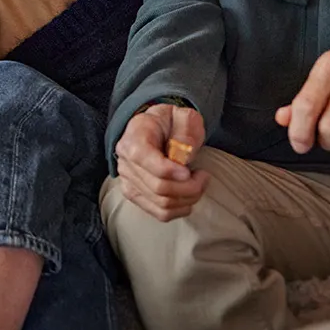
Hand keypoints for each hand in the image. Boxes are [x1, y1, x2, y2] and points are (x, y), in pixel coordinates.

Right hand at [114, 104, 210, 221]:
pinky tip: (189, 198)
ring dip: (187, 198)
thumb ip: (186, 128)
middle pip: (157, 187)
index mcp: (134, 138)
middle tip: (203, 176)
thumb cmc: (169, 123)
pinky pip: (159, 213)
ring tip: (198, 184)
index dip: (170, 170)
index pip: (145, 160)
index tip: (190, 171)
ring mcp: (128, 182)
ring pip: (161, 203)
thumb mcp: (182, 116)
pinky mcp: (136, 195)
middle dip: (188, 187)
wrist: (154, 130)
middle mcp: (126, 162)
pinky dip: (179, 210)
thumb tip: (184, 153)